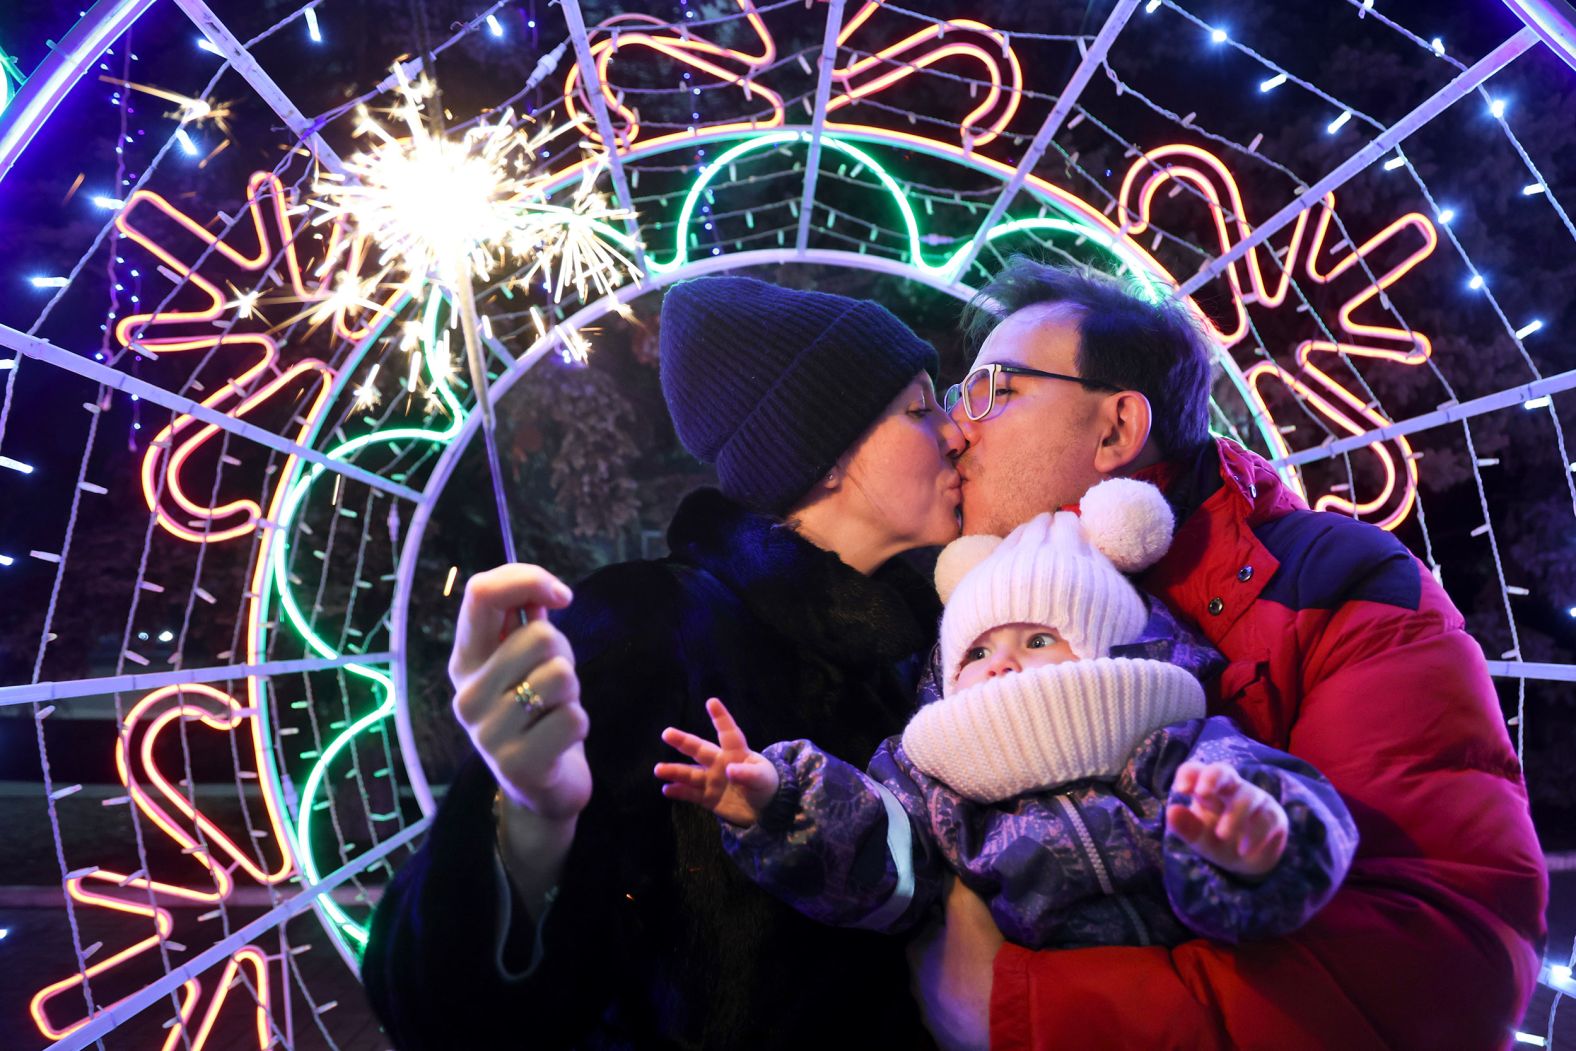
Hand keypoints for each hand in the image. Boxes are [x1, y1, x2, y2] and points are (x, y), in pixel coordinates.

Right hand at [450, 564, 587, 821]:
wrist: (541, 786)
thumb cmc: (538, 709)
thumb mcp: (528, 659)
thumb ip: (527, 619)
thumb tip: (544, 588)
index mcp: (465, 660)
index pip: (481, 593)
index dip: (528, 579)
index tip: (561, 597)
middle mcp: (466, 694)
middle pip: (539, 636)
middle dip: (564, 654)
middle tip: (554, 684)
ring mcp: (486, 733)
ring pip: (560, 676)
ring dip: (572, 692)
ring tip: (554, 711)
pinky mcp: (515, 765)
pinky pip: (573, 718)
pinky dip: (579, 725)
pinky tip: (559, 740)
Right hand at [655, 698, 778, 826]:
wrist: (764, 810)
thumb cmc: (766, 785)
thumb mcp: (762, 779)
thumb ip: (748, 774)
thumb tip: (729, 770)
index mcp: (737, 753)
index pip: (728, 733)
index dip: (721, 718)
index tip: (712, 702)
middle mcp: (720, 763)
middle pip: (700, 749)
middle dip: (683, 741)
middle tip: (667, 733)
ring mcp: (712, 780)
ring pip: (690, 773)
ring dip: (674, 771)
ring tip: (658, 769)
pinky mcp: (708, 798)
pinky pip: (691, 794)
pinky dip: (679, 792)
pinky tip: (666, 789)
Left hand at [906, 876, 999, 1050]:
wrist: (1005, 1016)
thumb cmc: (982, 957)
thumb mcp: (966, 906)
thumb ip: (953, 879)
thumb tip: (942, 851)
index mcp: (914, 952)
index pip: (923, 925)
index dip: (941, 916)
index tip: (960, 911)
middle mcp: (914, 985)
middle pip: (932, 958)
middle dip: (948, 949)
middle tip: (976, 940)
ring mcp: (930, 1015)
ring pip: (943, 988)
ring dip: (957, 980)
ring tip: (983, 970)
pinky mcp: (948, 1038)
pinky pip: (956, 1015)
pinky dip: (967, 1006)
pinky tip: (985, 997)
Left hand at [1166, 761, 1287, 878]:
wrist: (1248, 863)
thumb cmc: (1218, 841)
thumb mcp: (1199, 838)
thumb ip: (1186, 827)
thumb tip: (1171, 811)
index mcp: (1207, 790)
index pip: (1195, 771)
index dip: (1188, 775)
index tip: (1180, 790)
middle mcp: (1231, 788)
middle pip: (1222, 771)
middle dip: (1212, 778)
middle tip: (1202, 793)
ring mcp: (1254, 799)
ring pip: (1246, 797)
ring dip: (1234, 815)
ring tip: (1222, 835)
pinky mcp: (1273, 815)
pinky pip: (1266, 818)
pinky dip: (1255, 834)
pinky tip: (1244, 850)